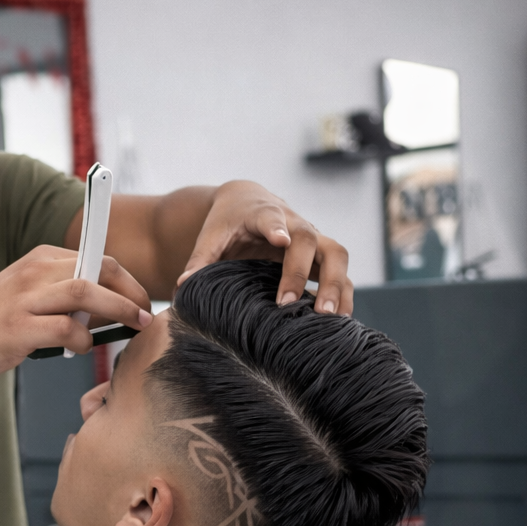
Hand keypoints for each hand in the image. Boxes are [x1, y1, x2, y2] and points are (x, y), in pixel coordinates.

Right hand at [0, 244, 152, 378]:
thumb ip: (64, 295)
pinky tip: (80, 347)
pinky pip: (64, 328)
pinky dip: (82, 339)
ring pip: (85, 292)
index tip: (142, 300)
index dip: (127, 279)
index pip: (97, 258)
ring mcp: (25, 298)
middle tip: (145, 316)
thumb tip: (110, 309)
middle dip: (131, 292)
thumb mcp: (30, 294)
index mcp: (41, 259)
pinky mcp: (17, 327)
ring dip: (117, 309)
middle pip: (98, 269)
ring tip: (132, 326)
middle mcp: (35, 272)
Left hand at [177, 181, 352, 314]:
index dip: (277, 228)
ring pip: (337, 256)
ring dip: (336, 286)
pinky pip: (341, 274)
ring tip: (329, 318)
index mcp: (264, 214)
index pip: (272, 218)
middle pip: (310, 240)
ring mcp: (314, 240)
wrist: (247, 202)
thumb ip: (199, 259)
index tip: (281, 239)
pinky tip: (339, 323)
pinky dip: (343, 296)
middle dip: (302, 272)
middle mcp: (295, 224)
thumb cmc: (228, 222)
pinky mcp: (321, 257)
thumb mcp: (211, 236)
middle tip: (291, 304)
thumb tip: (183, 285)